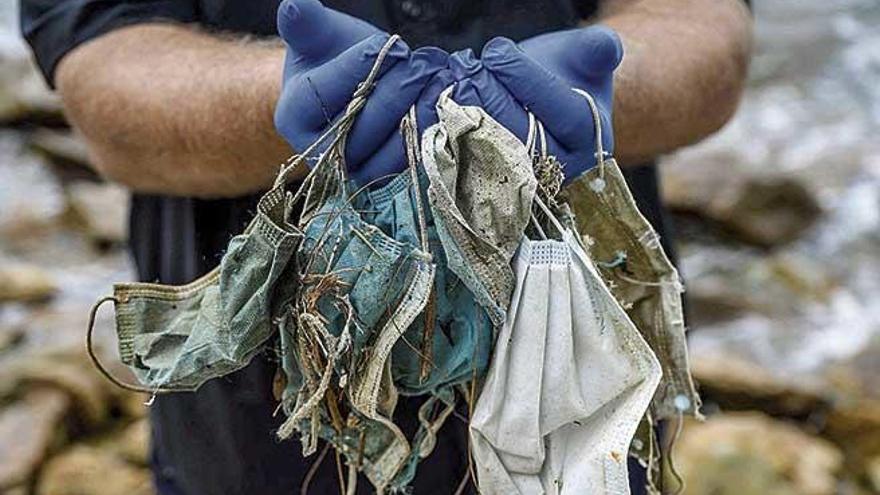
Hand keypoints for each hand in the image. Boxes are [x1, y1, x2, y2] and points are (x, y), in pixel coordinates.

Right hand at [274, 0, 447, 184]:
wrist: (353, 89)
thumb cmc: (332, 58)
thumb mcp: (318, 36)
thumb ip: (307, 23)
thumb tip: (295, 6)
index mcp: (293, 118)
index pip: (325, 93)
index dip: (359, 66)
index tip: (387, 44)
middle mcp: (322, 154)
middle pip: (360, 126)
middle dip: (397, 89)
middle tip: (422, 61)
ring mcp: (356, 172)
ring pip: (390, 151)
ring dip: (420, 112)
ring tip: (438, 78)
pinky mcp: (388, 180)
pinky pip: (413, 161)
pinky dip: (434, 131)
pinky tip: (446, 102)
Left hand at [461, 27, 621, 180]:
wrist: (550, 111)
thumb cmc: (567, 78)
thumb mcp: (586, 58)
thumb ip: (596, 49)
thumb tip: (605, 47)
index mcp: (590, 137)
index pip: (560, 111)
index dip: (523, 77)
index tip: (495, 50)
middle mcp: (561, 169)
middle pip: (521, 135)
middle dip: (488, 94)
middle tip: (465, 64)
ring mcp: (525, 185)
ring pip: (490, 152)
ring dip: (465, 114)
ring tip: (454, 81)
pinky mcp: (493, 188)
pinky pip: (467, 166)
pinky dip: (450, 135)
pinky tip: (443, 107)